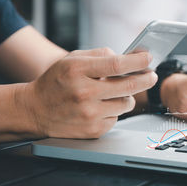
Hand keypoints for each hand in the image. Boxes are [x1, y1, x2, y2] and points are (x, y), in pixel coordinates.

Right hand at [24, 48, 156, 138]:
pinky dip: (114, 111)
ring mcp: (89, 114)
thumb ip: (100, 55)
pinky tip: (101, 107)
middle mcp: (84, 93)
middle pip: (129, 86)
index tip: (149, 58)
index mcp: (78, 70)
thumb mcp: (72, 59)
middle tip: (152, 75)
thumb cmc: (57, 81)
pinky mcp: (93, 130)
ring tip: (115, 92)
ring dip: (127, 96)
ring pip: (127, 103)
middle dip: (146, 79)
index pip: (117, 65)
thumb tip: (128, 57)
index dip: (138, 62)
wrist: (35, 110)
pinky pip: (117, 118)